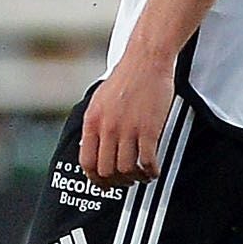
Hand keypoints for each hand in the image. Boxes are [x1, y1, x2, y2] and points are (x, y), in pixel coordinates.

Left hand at [78, 48, 175, 188]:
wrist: (146, 61)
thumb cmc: (126, 77)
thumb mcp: (99, 100)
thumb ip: (96, 123)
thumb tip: (93, 143)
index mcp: (92, 122)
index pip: (87, 161)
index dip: (96, 178)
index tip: (105, 183)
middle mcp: (107, 128)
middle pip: (107, 169)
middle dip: (117, 182)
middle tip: (127, 182)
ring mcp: (128, 129)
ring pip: (127, 168)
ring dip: (136, 178)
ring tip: (143, 177)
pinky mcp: (149, 129)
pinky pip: (147, 160)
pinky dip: (151, 171)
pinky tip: (155, 170)